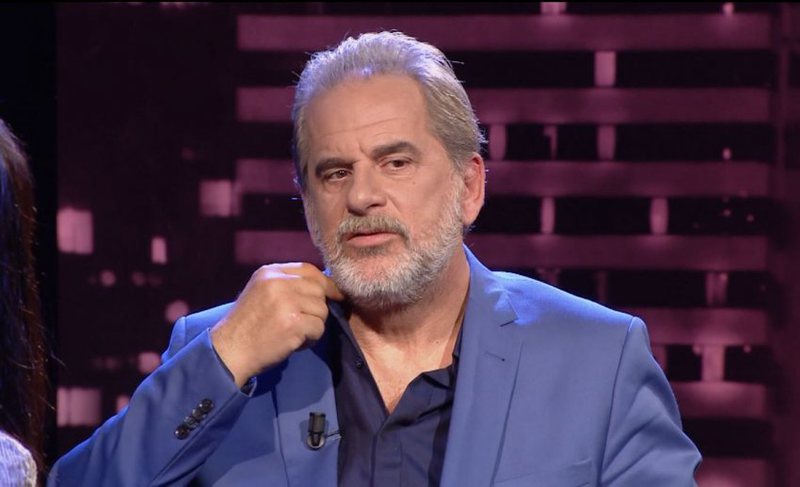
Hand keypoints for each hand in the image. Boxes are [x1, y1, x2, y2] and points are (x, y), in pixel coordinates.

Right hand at [210, 263, 343, 386]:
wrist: (228, 351)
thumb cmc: (246, 326)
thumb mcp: (261, 293)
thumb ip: (286, 285)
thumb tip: (322, 288)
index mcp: (269, 272)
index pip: (308, 269)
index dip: (324, 283)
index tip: (332, 294)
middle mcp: (278, 282)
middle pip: (319, 288)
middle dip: (318, 307)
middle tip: (304, 322)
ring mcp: (286, 302)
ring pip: (322, 310)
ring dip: (314, 325)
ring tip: (295, 333)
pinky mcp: (293, 323)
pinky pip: (319, 328)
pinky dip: (311, 339)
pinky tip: (295, 342)